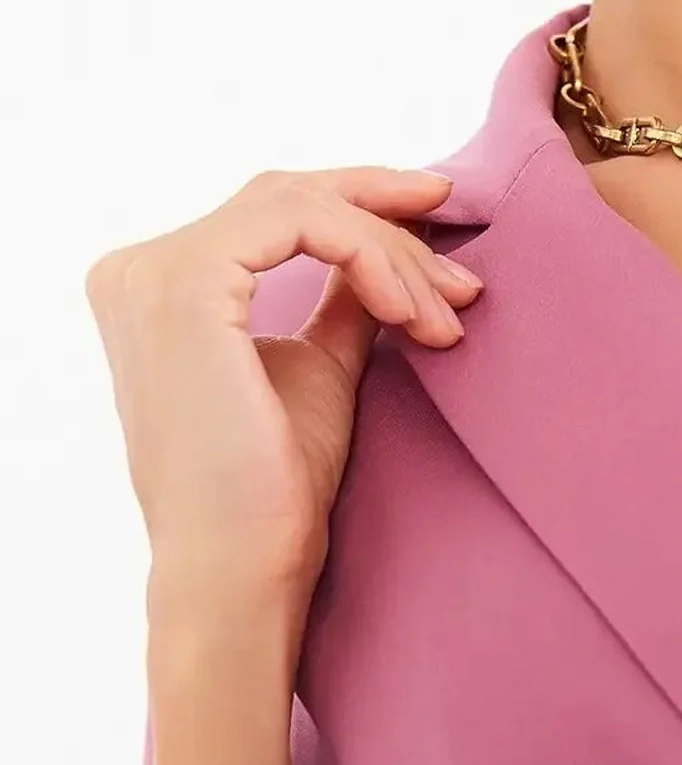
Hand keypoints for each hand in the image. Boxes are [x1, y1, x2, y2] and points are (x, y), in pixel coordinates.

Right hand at [85, 166, 481, 645]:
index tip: (441, 232)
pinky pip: (304, 225)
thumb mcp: (318, 367)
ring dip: (393, 252)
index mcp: (157, 288)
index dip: (362, 208)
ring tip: (448, 312)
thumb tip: (394, 247)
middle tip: (461, 251)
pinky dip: (374, 257)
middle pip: (286, 195)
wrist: (242, 569)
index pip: (270, 212)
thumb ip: (342, 300)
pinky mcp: (186, 285)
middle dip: (387, 216)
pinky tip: (414, 312)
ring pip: (303, 205)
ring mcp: (153, 273)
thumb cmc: (272, 490)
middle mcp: (137, 270)